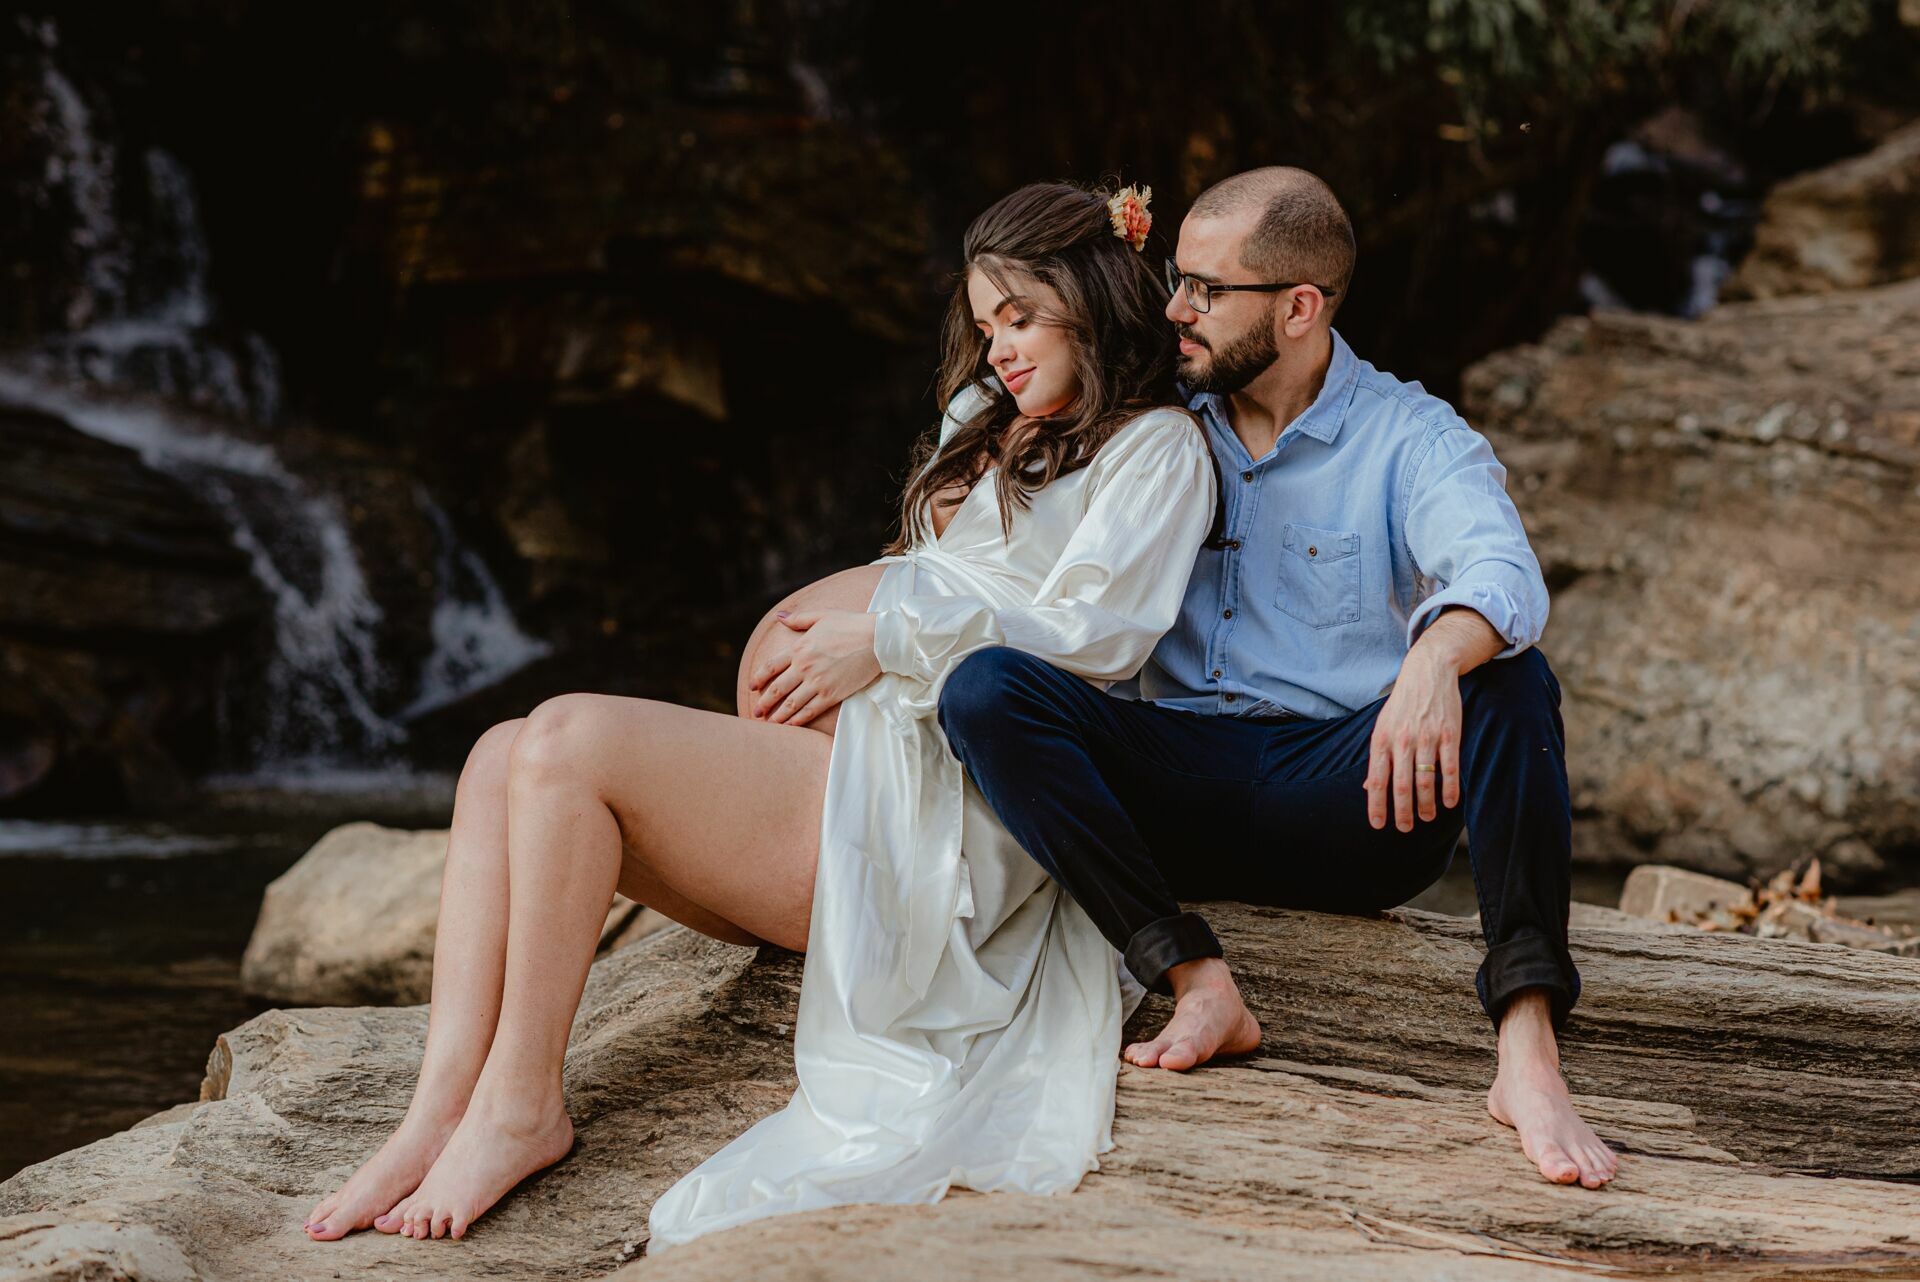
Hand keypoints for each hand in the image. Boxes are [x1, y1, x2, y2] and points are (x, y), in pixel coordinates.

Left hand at [748, 609, 881, 726]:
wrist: (877, 640)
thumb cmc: (851, 624)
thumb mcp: (822, 615)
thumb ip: (799, 619)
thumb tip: (779, 617)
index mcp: (799, 648)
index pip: (770, 666)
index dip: (759, 678)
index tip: (752, 687)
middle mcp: (804, 667)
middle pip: (777, 689)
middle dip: (764, 703)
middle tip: (756, 712)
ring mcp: (817, 683)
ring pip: (791, 704)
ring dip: (777, 715)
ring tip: (769, 723)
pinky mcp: (832, 694)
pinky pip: (810, 710)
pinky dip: (798, 720)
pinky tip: (790, 725)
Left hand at [1363, 647, 1462, 831]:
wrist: (1427, 672)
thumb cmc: (1402, 705)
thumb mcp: (1382, 727)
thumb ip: (1378, 758)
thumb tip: (1368, 788)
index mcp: (1382, 740)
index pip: (1376, 780)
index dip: (1377, 805)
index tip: (1378, 825)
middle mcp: (1402, 740)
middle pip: (1401, 785)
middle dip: (1403, 812)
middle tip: (1405, 828)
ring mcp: (1427, 737)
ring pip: (1425, 780)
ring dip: (1427, 804)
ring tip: (1427, 818)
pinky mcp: (1449, 734)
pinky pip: (1450, 767)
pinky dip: (1450, 788)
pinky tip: (1450, 803)